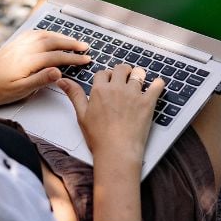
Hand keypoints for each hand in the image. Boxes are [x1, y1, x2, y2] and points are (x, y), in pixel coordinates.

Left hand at [0, 30, 90, 108]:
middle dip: (71, 44)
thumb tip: (59, 72)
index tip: (86, 60)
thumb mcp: (20, 91)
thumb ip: (40, 80)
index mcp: (28, 61)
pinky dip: (46, 33)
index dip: (73, 58)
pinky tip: (49, 35)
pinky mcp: (12, 44)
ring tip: (72, 41)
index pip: (57, 57)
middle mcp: (23, 48)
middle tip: (85, 47)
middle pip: (53, 42)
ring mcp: (17, 44)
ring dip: (60, 36)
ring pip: (44, 35)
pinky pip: (33, 33)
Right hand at [58, 64, 164, 220]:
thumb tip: (62, 80)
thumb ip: (74, 94)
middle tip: (124, 80)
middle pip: (121, 68)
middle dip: (122, 72)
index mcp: (100, 90)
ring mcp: (134, 94)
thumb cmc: (99, 137)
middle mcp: (117, 88)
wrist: (117, 151)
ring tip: (138, 83)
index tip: (109, 82)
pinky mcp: (148, 102)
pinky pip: (157, 85)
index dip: (106, 76)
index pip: (103, 73)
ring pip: (139, 73)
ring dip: (138, 76)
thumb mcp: (82, 115)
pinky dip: (158, 84)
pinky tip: (156, 85)